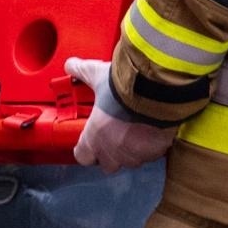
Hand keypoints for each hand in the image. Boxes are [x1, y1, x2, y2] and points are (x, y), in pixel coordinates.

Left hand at [66, 57, 177, 173]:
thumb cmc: (125, 86)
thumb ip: (82, 71)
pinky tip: (151, 129)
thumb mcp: (98, 75)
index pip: (82, 156)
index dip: (85, 149)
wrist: (157, 90)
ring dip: (130, 150)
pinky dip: (150, 146)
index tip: (89, 140)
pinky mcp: (155, 152)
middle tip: (113, 134)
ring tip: (134, 129)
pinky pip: (150, 154)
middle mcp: (113, 151)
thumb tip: (70, 64)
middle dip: (109, 152)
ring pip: (130, 160)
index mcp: (95, 137)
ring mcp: (135, 154)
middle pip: (107, 163)